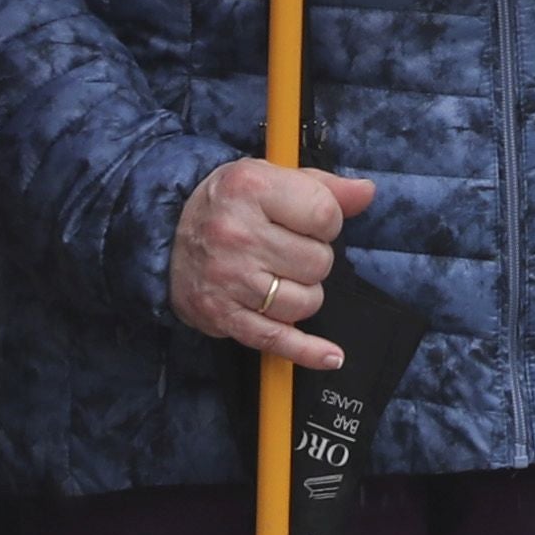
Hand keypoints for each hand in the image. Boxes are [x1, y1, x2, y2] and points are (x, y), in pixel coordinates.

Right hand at [172, 157, 377, 369]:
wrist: (167, 235)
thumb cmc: (230, 204)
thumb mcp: (270, 177)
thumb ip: (324, 186)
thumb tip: (366, 193)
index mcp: (250, 188)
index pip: (325, 215)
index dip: (328, 222)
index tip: (310, 222)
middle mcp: (237, 234)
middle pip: (319, 262)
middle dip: (315, 258)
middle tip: (288, 249)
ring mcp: (229, 279)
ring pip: (306, 301)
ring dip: (305, 294)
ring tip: (281, 277)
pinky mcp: (223, 316)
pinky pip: (276, 340)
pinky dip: (307, 352)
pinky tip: (331, 357)